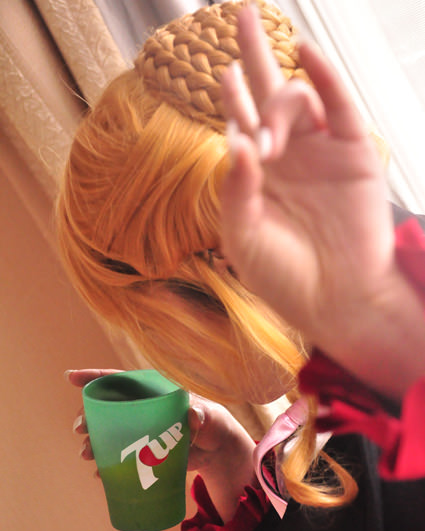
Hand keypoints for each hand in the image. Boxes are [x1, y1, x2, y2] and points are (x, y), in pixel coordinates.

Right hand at [67, 370, 254, 519]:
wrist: (217, 451)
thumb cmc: (212, 423)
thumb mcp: (209, 416)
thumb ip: (202, 414)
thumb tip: (194, 416)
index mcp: (152, 392)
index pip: (120, 380)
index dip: (94, 377)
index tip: (71, 377)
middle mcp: (141, 410)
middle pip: (107, 409)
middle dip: (88, 417)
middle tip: (80, 429)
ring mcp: (140, 431)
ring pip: (109, 433)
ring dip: (94, 443)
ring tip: (87, 455)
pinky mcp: (143, 452)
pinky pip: (119, 456)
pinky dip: (108, 466)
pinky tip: (101, 474)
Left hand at [220, 5, 424, 397]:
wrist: (334, 301)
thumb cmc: (283, 276)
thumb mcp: (242, 237)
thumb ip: (235, 189)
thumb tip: (234, 138)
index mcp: (257, 175)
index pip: (240, 123)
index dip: (231, 97)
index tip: (221, 74)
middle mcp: (287, 156)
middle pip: (266, 91)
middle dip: (252, 52)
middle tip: (241, 11)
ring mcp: (320, 152)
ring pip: (297, 98)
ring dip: (278, 104)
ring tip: (270, 142)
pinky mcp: (353, 153)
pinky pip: (341, 107)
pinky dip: (326, 78)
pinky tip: (307, 52)